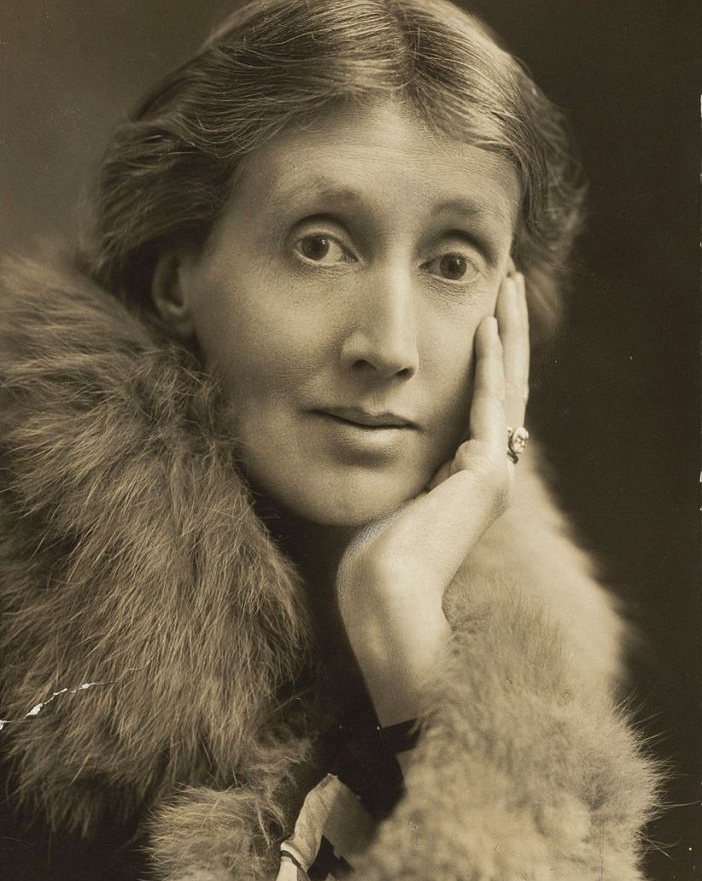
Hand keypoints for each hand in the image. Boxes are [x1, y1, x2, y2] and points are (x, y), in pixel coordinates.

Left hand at [336, 271, 529, 724]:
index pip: (487, 401)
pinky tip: (488, 323)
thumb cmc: (371, 559)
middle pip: (510, 384)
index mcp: (469, 476)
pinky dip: (491, 361)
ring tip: (511, 285)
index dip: (488, 356)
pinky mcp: (486, 473)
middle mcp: (491, 470)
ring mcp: (495, 472)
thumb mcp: (384, 496)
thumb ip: (389, 466)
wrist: (384, 597)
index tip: (484, 315)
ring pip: (512, 384)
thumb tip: (356, 436)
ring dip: (510, 331)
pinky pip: (491, 402)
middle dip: (510, 331)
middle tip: (512, 283)